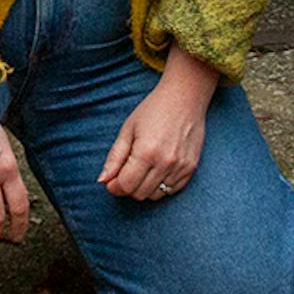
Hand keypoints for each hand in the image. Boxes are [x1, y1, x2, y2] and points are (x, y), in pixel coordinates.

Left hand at [99, 50, 216, 201]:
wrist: (185, 97)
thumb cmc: (153, 110)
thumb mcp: (128, 129)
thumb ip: (115, 157)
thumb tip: (102, 180)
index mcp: (146, 152)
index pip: (126, 185)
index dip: (114, 187)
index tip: (111, 182)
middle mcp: (165, 163)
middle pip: (140, 193)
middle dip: (128, 187)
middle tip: (125, 174)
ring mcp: (180, 167)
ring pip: (156, 195)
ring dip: (145, 188)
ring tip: (142, 170)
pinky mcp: (191, 168)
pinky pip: (172, 191)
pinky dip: (161, 186)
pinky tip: (157, 170)